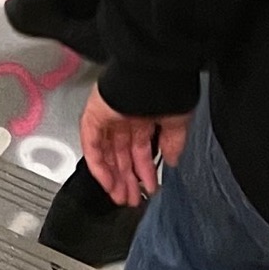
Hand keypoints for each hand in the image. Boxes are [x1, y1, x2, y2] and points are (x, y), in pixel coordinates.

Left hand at [81, 85, 191, 206]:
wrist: (153, 70)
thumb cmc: (167, 87)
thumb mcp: (177, 121)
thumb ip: (173, 142)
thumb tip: (172, 161)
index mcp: (143, 116)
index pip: (139, 150)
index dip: (144, 171)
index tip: (149, 188)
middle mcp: (124, 117)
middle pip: (121, 155)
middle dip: (128, 179)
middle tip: (133, 199)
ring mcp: (107, 116)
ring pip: (105, 153)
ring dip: (113, 177)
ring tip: (122, 197)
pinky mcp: (94, 115)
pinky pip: (91, 144)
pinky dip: (98, 165)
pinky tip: (108, 182)